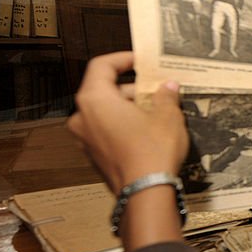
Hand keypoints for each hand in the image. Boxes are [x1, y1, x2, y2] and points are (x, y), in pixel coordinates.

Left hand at [67, 52, 188, 194]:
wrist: (146, 192)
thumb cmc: (152, 152)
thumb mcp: (168, 116)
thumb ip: (166, 96)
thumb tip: (168, 88)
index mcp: (95, 100)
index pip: (102, 66)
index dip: (122, 59)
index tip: (140, 60)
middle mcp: (83, 117)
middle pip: (104, 90)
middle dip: (132, 88)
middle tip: (157, 89)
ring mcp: (85, 139)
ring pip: (105, 112)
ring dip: (129, 108)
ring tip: (157, 111)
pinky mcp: (94, 156)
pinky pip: (106, 131)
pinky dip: (124, 125)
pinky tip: (148, 131)